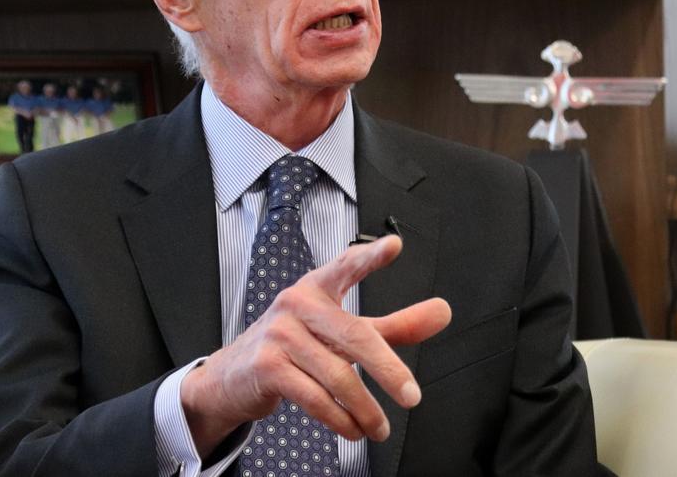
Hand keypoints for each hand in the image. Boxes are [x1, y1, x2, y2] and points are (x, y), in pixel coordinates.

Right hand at [180, 235, 451, 457]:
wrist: (234, 375)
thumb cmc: (297, 347)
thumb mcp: (344, 332)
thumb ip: (395, 325)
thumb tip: (442, 312)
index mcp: (318, 287)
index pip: (347, 265)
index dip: (370, 256)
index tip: (394, 246)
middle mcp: (296, 303)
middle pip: (354, 335)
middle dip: (388, 370)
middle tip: (412, 396)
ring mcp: (279, 334)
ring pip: (337, 375)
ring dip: (364, 409)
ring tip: (380, 428)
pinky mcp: (267, 366)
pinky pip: (314, 398)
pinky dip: (339, 419)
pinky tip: (353, 429)